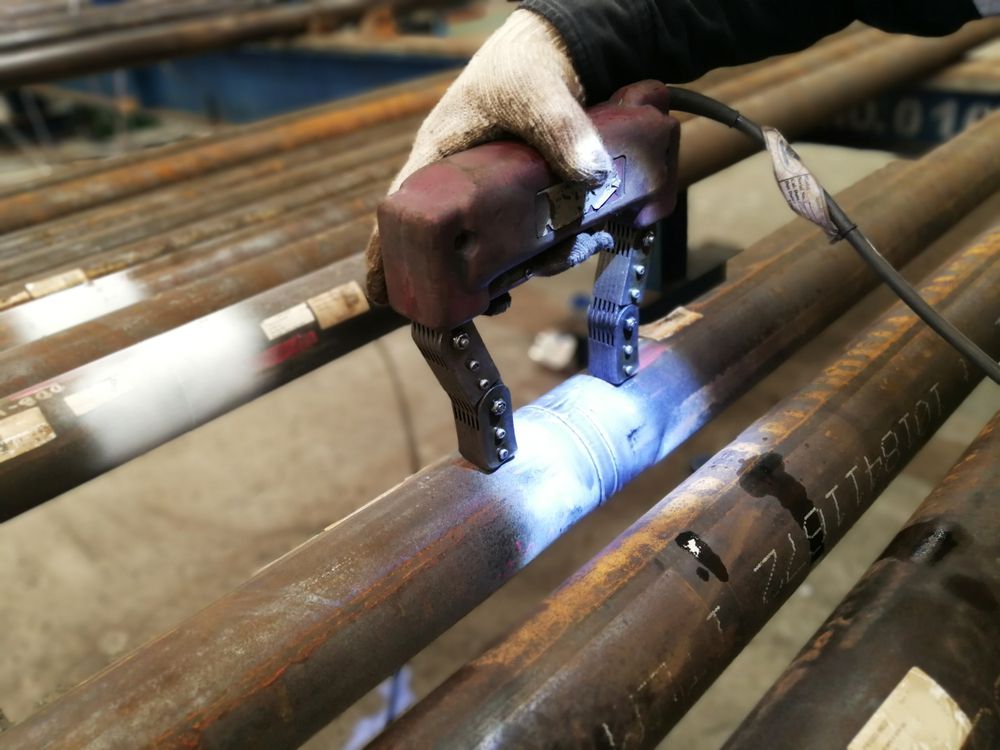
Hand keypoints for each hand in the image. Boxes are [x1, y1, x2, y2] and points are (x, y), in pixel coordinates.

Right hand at [364, 9, 613, 303]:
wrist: (554, 55)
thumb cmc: (522, 67)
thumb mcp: (535, 91)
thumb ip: (560, 127)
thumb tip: (592, 175)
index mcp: (437, 159)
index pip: (400, 214)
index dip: (387, 255)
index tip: (383, 296)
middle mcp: (457, 187)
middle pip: (448, 248)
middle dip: (470, 282)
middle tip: (497, 301)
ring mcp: (490, 199)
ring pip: (493, 250)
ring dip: (521, 268)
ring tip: (556, 262)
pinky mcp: (521, 204)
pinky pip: (527, 240)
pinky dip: (546, 252)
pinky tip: (572, 249)